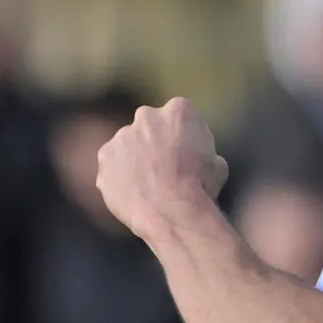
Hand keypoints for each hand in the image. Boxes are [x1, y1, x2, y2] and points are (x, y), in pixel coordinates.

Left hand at [96, 97, 228, 238]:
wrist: (170, 211)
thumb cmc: (200, 188)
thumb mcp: (218, 165)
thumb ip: (203, 152)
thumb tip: (197, 160)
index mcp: (178, 111)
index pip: (180, 115)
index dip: (185, 135)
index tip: (188, 152)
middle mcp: (146, 116)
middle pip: (150, 125)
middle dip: (155, 140)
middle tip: (165, 166)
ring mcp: (121, 137)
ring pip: (128, 144)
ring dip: (136, 158)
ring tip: (149, 185)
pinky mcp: (105, 158)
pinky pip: (113, 165)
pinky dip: (120, 176)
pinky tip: (135, 194)